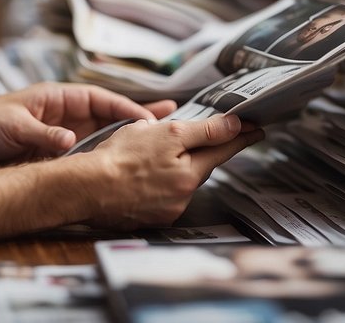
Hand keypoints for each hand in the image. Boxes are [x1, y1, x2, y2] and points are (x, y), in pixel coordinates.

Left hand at [0, 82, 175, 166]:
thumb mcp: (13, 126)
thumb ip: (43, 135)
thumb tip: (70, 142)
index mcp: (57, 98)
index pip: (100, 99)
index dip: (126, 107)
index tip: (149, 119)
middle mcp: (64, 115)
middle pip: (109, 115)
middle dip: (139, 116)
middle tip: (173, 116)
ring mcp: (62, 134)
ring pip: (103, 135)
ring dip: (127, 138)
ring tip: (158, 140)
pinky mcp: (55, 154)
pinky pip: (86, 154)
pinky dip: (105, 157)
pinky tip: (124, 164)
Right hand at [80, 113, 263, 228]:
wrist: (87, 188)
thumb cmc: (121, 157)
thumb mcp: (166, 134)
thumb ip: (204, 131)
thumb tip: (233, 126)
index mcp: (190, 172)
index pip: (224, 150)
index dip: (241, 137)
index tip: (257, 130)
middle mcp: (183, 194)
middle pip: (201, 166)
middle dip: (201, 151)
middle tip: (204, 135)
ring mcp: (166, 209)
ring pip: (180, 179)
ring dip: (175, 166)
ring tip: (149, 155)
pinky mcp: (149, 216)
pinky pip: (162, 193)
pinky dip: (158, 182)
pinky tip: (140, 174)